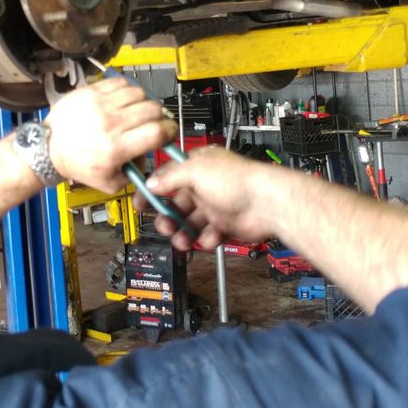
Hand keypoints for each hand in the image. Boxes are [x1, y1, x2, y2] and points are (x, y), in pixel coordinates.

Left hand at [46, 77, 176, 193]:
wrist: (48, 147)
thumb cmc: (77, 163)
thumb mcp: (108, 182)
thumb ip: (134, 174)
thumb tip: (150, 157)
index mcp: (115, 148)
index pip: (157, 133)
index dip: (169, 131)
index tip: (169, 132)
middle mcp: (110, 124)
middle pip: (153, 110)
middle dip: (159, 117)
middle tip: (154, 122)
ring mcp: (101, 104)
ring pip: (139, 93)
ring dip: (144, 102)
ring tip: (137, 111)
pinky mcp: (92, 92)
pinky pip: (121, 82)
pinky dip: (128, 90)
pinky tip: (124, 100)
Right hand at [133, 146, 276, 250]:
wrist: (268, 204)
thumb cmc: (239, 180)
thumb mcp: (196, 171)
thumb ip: (170, 177)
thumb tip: (152, 183)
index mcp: (196, 167)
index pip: (166, 177)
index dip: (152, 191)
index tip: (140, 204)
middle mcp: (205, 185)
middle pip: (176, 204)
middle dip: (168, 218)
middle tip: (165, 226)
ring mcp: (215, 206)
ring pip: (189, 223)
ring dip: (183, 233)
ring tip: (183, 240)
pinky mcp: (225, 225)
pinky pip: (206, 235)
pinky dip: (206, 239)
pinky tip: (210, 236)